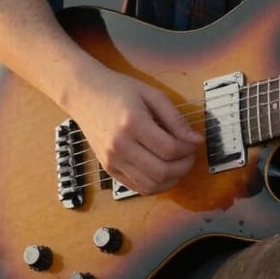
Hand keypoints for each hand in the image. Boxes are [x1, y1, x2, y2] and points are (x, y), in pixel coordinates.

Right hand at [64, 66, 203, 194]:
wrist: (84, 94)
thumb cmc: (118, 90)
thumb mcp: (151, 95)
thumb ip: (175, 118)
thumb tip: (195, 139)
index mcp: (132, 124)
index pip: (170, 149)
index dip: (189, 149)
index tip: (195, 141)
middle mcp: (120, 146)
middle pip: (162, 172)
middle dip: (184, 166)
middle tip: (190, 155)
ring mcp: (112, 160)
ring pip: (151, 186)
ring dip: (172, 179)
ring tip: (178, 163)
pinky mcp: (109, 169)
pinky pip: (137, 188)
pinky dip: (156, 184)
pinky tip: (163, 170)